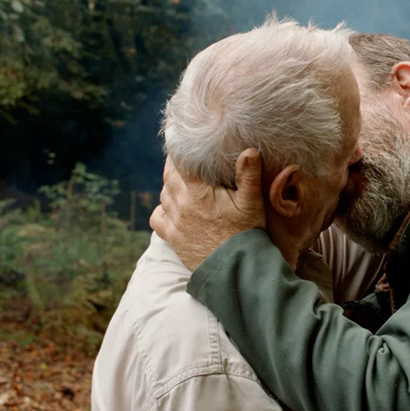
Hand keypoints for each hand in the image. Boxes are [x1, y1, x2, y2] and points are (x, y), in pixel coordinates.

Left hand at [150, 149, 265, 270]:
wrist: (234, 269)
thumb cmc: (246, 234)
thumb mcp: (252, 203)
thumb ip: (249, 175)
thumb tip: (249, 151)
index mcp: (198, 192)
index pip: (179, 163)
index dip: (178, 150)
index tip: (181, 140)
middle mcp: (181, 204)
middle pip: (168, 176)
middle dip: (174, 166)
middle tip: (183, 159)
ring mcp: (174, 222)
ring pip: (163, 194)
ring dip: (170, 186)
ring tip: (181, 182)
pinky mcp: (172, 237)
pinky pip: (157, 217)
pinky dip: (162, 209)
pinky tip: (172, 208)